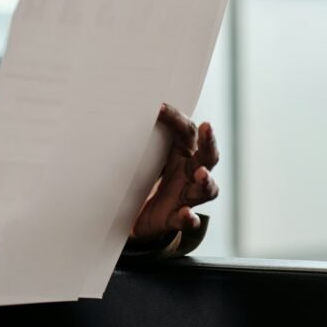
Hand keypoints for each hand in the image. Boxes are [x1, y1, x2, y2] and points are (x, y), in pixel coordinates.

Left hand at [132, 103, 219, 241]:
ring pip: (206, 189)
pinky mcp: (177, 218)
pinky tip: (185, 214)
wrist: (138, 217)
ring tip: (201, 174)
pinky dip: (188, 218)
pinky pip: (188, 220)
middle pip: (208, 156)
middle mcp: (191, 174)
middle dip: (209, 142)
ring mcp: (187, 197)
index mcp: (183, 154)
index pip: (186, 131)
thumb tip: (118, 112)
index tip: (159, 106)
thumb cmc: (146, 180)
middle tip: (206, 126)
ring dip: (205, 181)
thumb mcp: (144, 158)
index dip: (176, 118)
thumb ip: (139, 140)